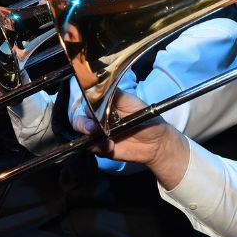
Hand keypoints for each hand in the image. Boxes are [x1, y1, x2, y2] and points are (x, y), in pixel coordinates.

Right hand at [71, 89, 190, 187]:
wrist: (156, 142)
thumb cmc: (146, 117)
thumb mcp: (132, 102)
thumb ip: (115, 95)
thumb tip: (99, 89)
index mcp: (103, 102)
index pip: (86, 100)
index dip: (84, 103)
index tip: (89, 109)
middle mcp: (97, 117)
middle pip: (79, 117)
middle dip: (82, 123)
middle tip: (92, 128)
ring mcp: (97, 133)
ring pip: (81, 133)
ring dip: (89, 136)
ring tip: (106, 140)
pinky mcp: (100, 147)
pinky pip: (91, 147)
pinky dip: (98, 147)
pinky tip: (110, 147)